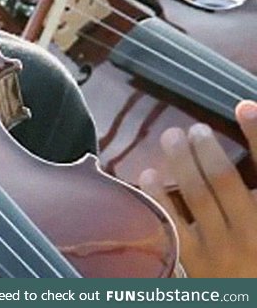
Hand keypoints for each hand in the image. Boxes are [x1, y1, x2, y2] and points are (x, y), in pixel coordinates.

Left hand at [138, 100, 256, 277]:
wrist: (246, 306)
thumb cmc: (254, 259)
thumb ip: (256, 183)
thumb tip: (246, 130)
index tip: (244, 108)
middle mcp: (252, 236)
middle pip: (223, 179)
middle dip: (206, 147)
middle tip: (196, 129)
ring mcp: (221, 252)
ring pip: (194, 195)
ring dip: (179, 160)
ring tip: (171, 138)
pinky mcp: (193, 267)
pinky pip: (170, 222)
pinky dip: (156, 194)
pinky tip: (149, 175)